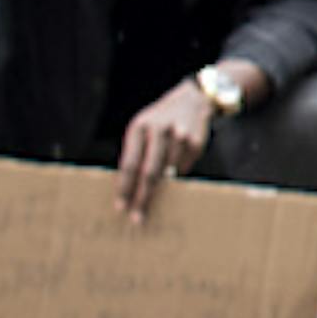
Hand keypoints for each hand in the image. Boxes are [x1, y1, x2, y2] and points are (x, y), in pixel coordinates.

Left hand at [115, 80, 218, 219]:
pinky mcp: (196, 142)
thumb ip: (136, 152)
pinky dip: (178, 168)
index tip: (121, 207)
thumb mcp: (142, 128)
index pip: (130, 164)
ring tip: (164, 177)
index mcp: (139, 127)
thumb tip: (131, 188)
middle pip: (149, 173)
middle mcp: (159, 130)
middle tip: (137, 217)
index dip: (125, 187)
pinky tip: (179, 157)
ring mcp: (179, 136)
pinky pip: (184, 167)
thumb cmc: (159, 120)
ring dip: (164, 181)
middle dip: (142, 198)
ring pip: (169, 172)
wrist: (192, 100)